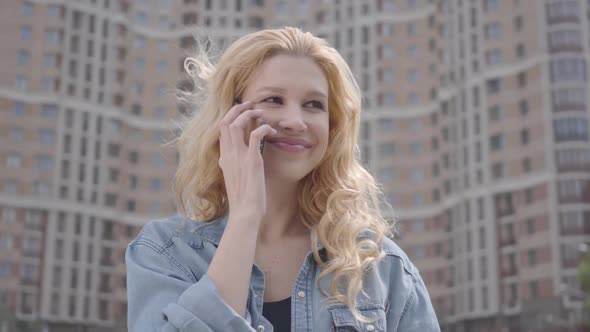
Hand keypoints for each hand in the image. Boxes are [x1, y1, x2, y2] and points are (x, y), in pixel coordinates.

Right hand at [218, 101, 275, 223]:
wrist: (245, 214)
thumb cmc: (243, 201)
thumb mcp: (233, 179)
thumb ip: (231, 167)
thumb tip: (230, 160)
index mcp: (224, 158)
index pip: (221, 130)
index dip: (231, 116)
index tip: (242, 111)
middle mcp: (228, 155)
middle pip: (225, 121)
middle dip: (238, 109)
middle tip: (251, 105)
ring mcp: (238, 157)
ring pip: (236, 124)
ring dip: (249, 114)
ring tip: (261, 113)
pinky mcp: (252, 161)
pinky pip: (254, 136)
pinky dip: (263, 128)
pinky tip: (270, 130)